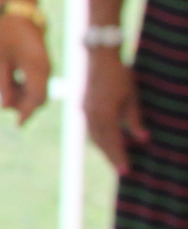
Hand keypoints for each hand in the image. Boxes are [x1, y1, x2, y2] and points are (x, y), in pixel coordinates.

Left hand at [0, 11, 50, 122]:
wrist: (22, 16)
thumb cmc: (7, 36)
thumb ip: (2, 84)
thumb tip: (4, 107)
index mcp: (36, 67)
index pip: (36, 98)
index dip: (27, 113)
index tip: (18, 124)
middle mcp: (46, 70)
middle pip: (39, 99)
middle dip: (23, 106)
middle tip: (4, 103)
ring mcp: (47, 68)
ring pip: (39, 93)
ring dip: (23, 98)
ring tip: (5, 90)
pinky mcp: (44, 67)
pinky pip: (38, 85)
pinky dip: (26, 90)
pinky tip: (12, 84)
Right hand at [83, 49, 148, 172]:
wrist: (99, 57)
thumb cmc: (119, 75)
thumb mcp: (132, 97)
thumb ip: (135, 119)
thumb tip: (143, 139)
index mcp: (104, 114)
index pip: (113, 142)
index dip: (120, 157)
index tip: (126, 171)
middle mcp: (91, 115)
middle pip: (100, 142)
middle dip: (111, 156)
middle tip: (121, 170)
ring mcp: (85, 110)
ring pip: (93, 136)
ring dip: (104, 148)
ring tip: (114, 157)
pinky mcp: (84, 106)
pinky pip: (90, 127)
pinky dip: (98, 137)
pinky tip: (105, 139)